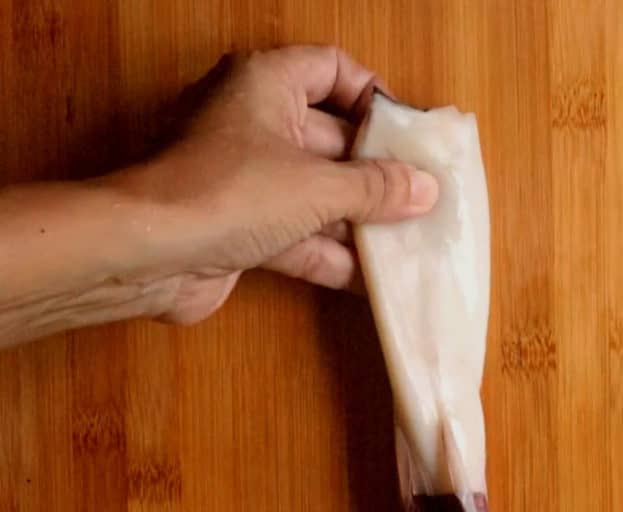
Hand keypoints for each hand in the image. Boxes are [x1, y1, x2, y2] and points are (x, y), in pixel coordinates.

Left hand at [123, 45, 438, 322]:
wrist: (148, 255)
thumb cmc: (227, 193)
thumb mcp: (316, 187)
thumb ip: (375, 188)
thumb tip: (424, 190)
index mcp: (266, 83)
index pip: (331, 69)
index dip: (373, 97)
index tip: (408, 135)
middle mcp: (253, 123)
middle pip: (330, 140)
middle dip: (375, 173)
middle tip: (422, 199)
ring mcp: (244, 180)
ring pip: (314, 194)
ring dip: (357, 221)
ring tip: (407, 244)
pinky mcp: (238, 229)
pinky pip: (295, 236)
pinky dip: (329, 255)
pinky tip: (370, 280)